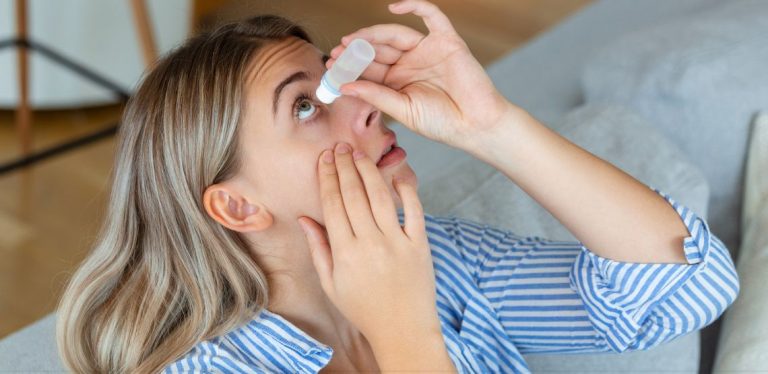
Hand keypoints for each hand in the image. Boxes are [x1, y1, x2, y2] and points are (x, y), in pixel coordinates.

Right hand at [297, 142, 440, 343]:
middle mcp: (370, 243)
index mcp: (345, 253)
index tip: (324, 160)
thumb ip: (319, 249)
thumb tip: (305, 219)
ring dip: (369, 171)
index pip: (333, 205)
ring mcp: (397, 242)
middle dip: (345, 167)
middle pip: (354, 195)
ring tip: (360, 154)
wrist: (402, 328)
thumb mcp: (332, 284)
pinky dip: (407, 190)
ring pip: (380, 197)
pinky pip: (414, 210)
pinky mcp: (419, 244)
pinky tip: (397, 175)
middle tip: (340, 147)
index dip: (328, 178)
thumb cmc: (364, 308)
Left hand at [327, 0, 514, 148]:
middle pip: (378, 50)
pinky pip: (432, 16)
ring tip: (353, 41)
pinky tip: (394, 8)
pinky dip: (415, 6)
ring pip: (395, 34)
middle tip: (338, 53)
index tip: (331, 67)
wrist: (477, 125)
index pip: (369, 69)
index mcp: (398, 82)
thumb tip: (345, 87)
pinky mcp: (447, 41)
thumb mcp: (404, 111)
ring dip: (373, 34)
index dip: (350, 66)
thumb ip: (377, 96)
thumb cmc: (443, 123)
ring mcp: (427, 50)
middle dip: (357, 50)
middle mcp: (410, 64)